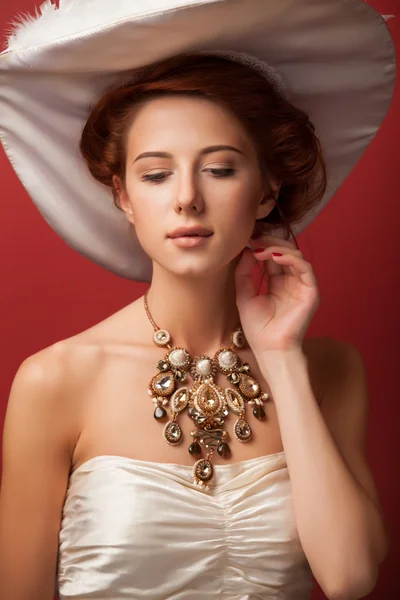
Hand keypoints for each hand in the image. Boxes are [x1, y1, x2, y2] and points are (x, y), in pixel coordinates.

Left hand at [234, 235, 320, 354]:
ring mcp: (302, 286)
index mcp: (278, 283)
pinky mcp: (311, 291)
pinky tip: (273, 256)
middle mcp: (292, 282)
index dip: (261, 246)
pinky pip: (305, 267)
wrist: (269, 349)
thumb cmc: (257, 328)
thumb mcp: (244, 295)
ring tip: (261, 249)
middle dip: (270, 242)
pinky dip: (290, 258)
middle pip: (285, 253)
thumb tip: (247, 251)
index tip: (247, 239)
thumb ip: (244, 273)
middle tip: (254, 237)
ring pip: (296, 256)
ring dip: (278, 248)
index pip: (272, 257)